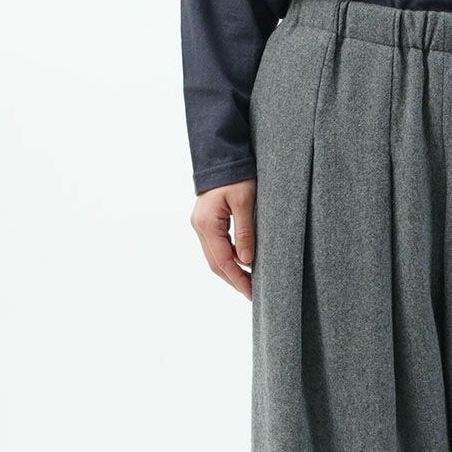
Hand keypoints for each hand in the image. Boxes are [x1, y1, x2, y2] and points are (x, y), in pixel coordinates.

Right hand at [190, 180, 256, 299]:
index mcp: (207, 224)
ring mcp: (200, 225)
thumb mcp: (245, 202)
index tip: (251, 293)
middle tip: (252, 295)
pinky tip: (243, 266)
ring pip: (215, 257)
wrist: (222, 156)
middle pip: (215, 264)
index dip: (238, 279)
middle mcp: (199, 227)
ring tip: (250, 284)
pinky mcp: (206, 223)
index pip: (222, 261)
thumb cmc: (236, 175)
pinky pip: (216, 248)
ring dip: (231, 272)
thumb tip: (246, 261)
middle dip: (234, 280)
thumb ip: (245, 232)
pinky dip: (229, 260)